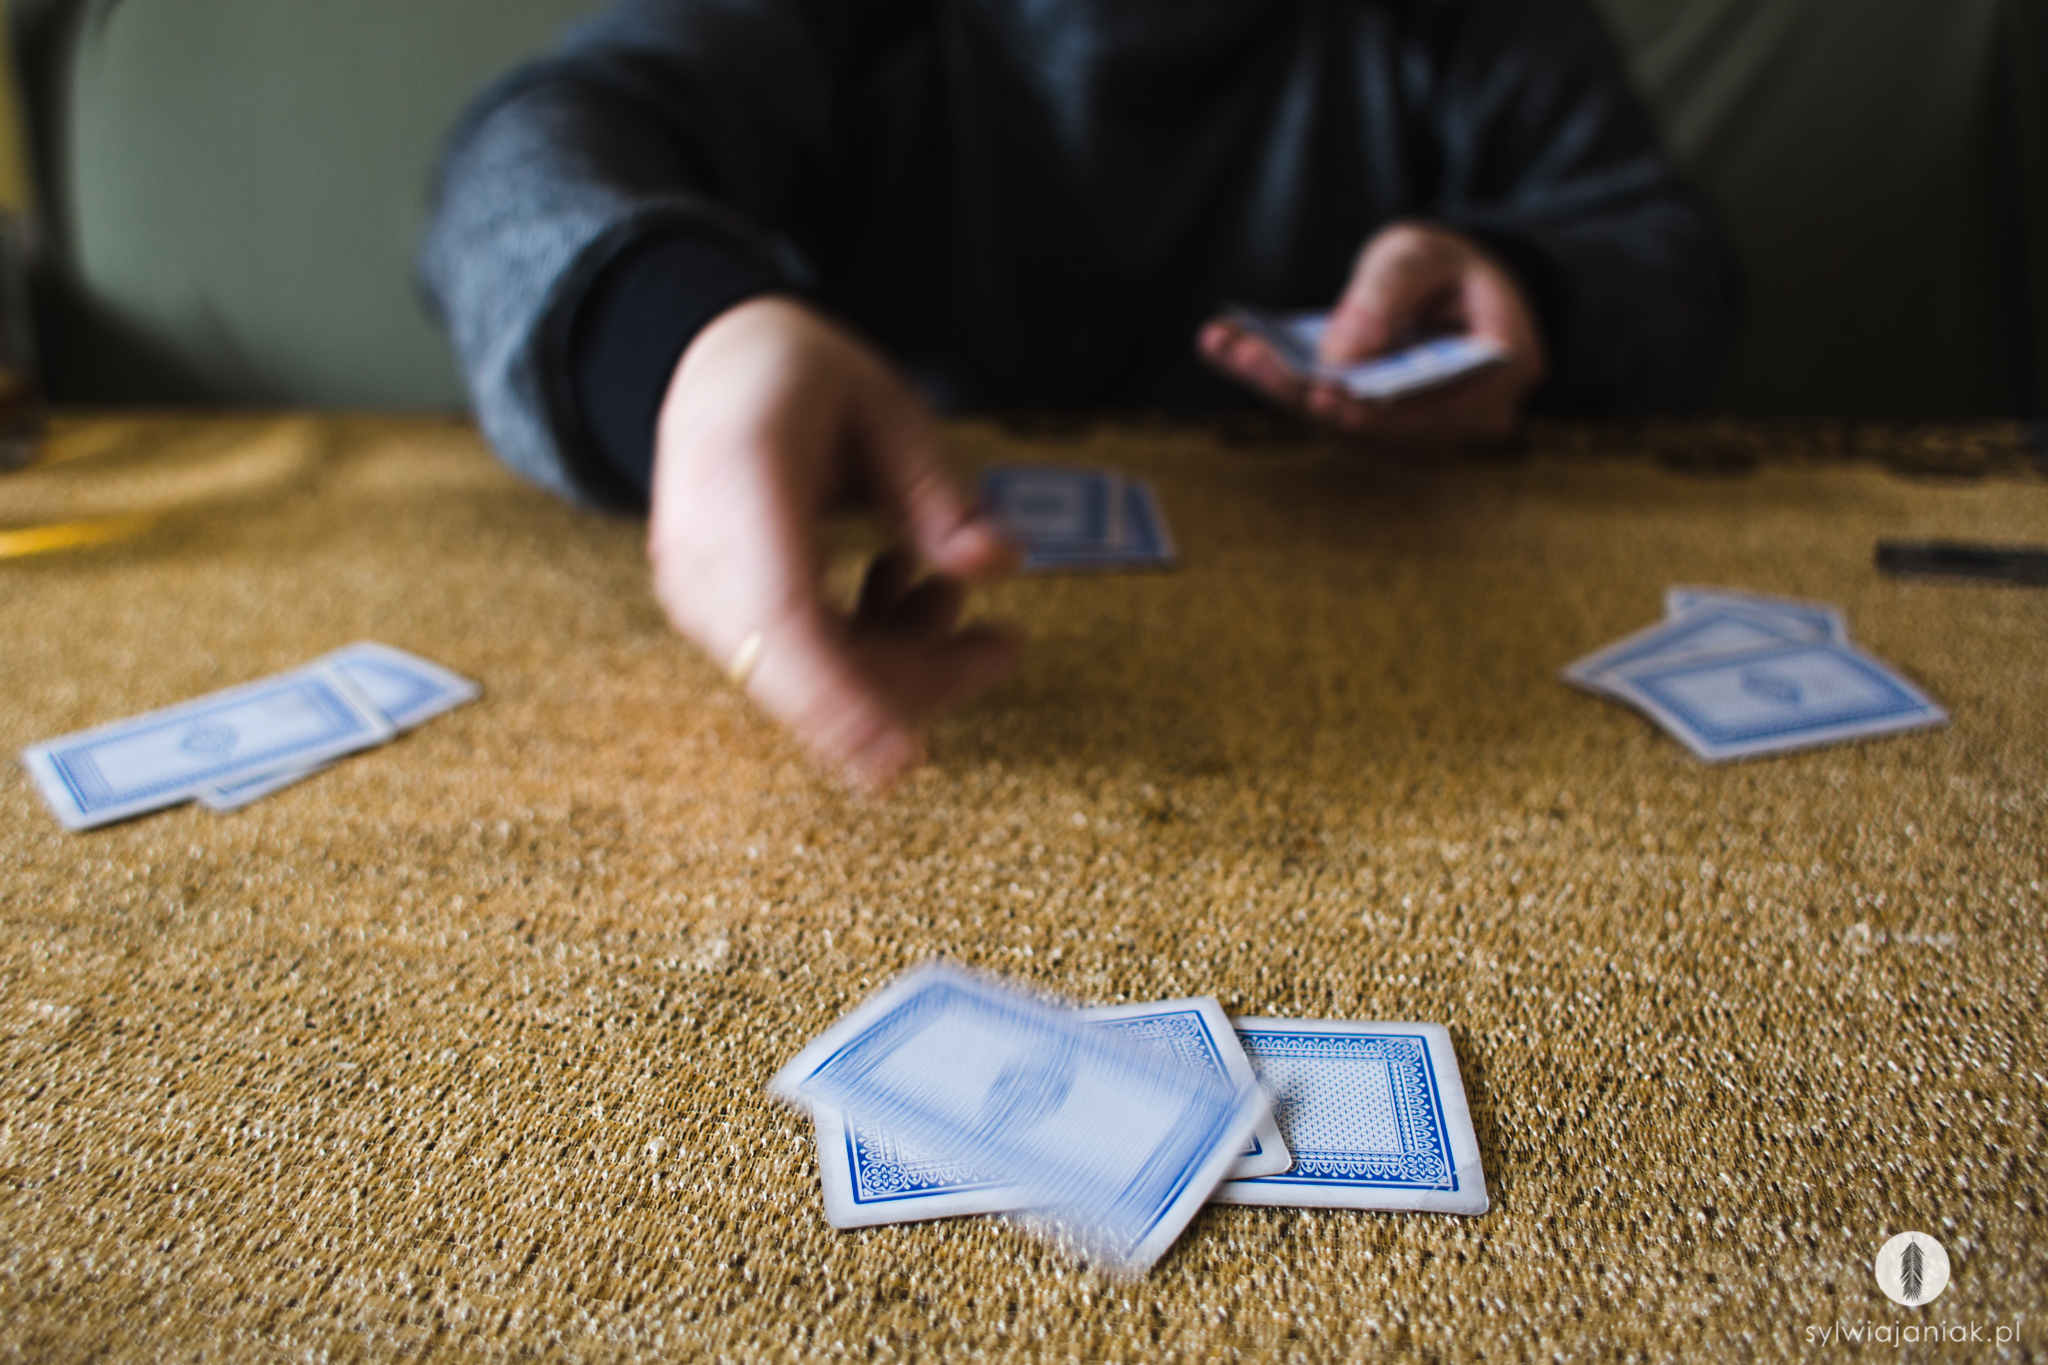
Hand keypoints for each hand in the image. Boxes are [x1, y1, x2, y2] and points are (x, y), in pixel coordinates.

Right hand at [648, 297, 1020, 790]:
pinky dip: (862, 652)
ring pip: (806, 681)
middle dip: (913, 679)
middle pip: (805, 667)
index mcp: (738, 477)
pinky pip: (797, 668)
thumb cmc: (802, 379)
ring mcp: (698, 593)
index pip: (782, 616)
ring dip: (894, 662)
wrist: (715, 371)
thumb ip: (938, 488)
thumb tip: (999, 564)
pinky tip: (900, 589)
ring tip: (947, 593)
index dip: (842, 698)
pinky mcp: (716, 619)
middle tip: (1004, 645)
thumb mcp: (885, 407)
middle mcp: (699, 549)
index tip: (905, 760)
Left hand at [1199, 221, 1545, 442]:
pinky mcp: (1374, 428)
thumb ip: (1388, 294)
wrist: (1449, 287)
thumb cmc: (1446, 266)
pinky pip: (1323, 409)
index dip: (1373, 409)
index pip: (1434, 407)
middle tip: (1242, 354)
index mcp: (1503, 369)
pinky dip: (1277, 379)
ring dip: (1277, 386)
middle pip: (1375, 422)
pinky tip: (1226, 345)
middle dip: (1302, 390)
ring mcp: (1419, 431)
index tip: (1319, 393)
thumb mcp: (1423, 254)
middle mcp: (1466, 417)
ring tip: (1223, 343)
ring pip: (1340, 422)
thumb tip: (1343, 355)